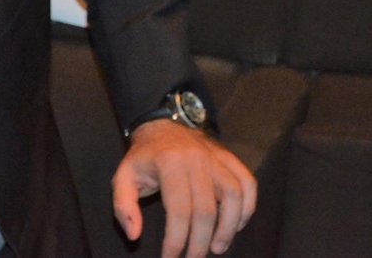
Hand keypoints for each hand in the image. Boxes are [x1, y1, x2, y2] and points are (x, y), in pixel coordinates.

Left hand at [112, 120, 255, 256]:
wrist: (161, 126)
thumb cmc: (144, 158)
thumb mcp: (123, 177)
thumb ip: (123, 206)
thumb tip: (134, 235)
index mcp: (169, 163)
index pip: (179, 211)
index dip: (176, 240)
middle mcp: (197, 159)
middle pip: (206, 209)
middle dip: (201, 242)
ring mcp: (216, 157)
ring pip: (233, 196)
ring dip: (228, 228)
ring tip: (218, 247)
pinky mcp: (229, 157)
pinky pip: (248, 182)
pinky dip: (248, 206)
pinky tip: (236, 224)